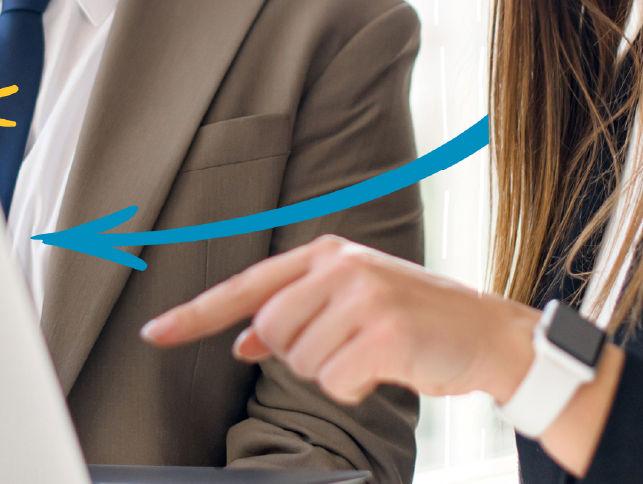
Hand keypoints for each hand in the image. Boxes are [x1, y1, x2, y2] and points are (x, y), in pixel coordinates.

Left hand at [139, 234, 539, 405]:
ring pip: (300, 363)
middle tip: (348, 346)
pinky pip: (334, 382)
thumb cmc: (416, 320)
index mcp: (326, 254)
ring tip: (372, 353)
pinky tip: (384, 368)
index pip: (246, 286)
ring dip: (332, 373)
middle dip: (301, 354)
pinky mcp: (383, 332)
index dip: (196, 314)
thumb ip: (296, 312)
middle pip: (270, 333)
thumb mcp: (353, 301)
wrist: (487, 334)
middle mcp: (340, 266)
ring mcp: (363, 296)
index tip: (155, 333)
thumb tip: (244, 340)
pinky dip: (354, 388)